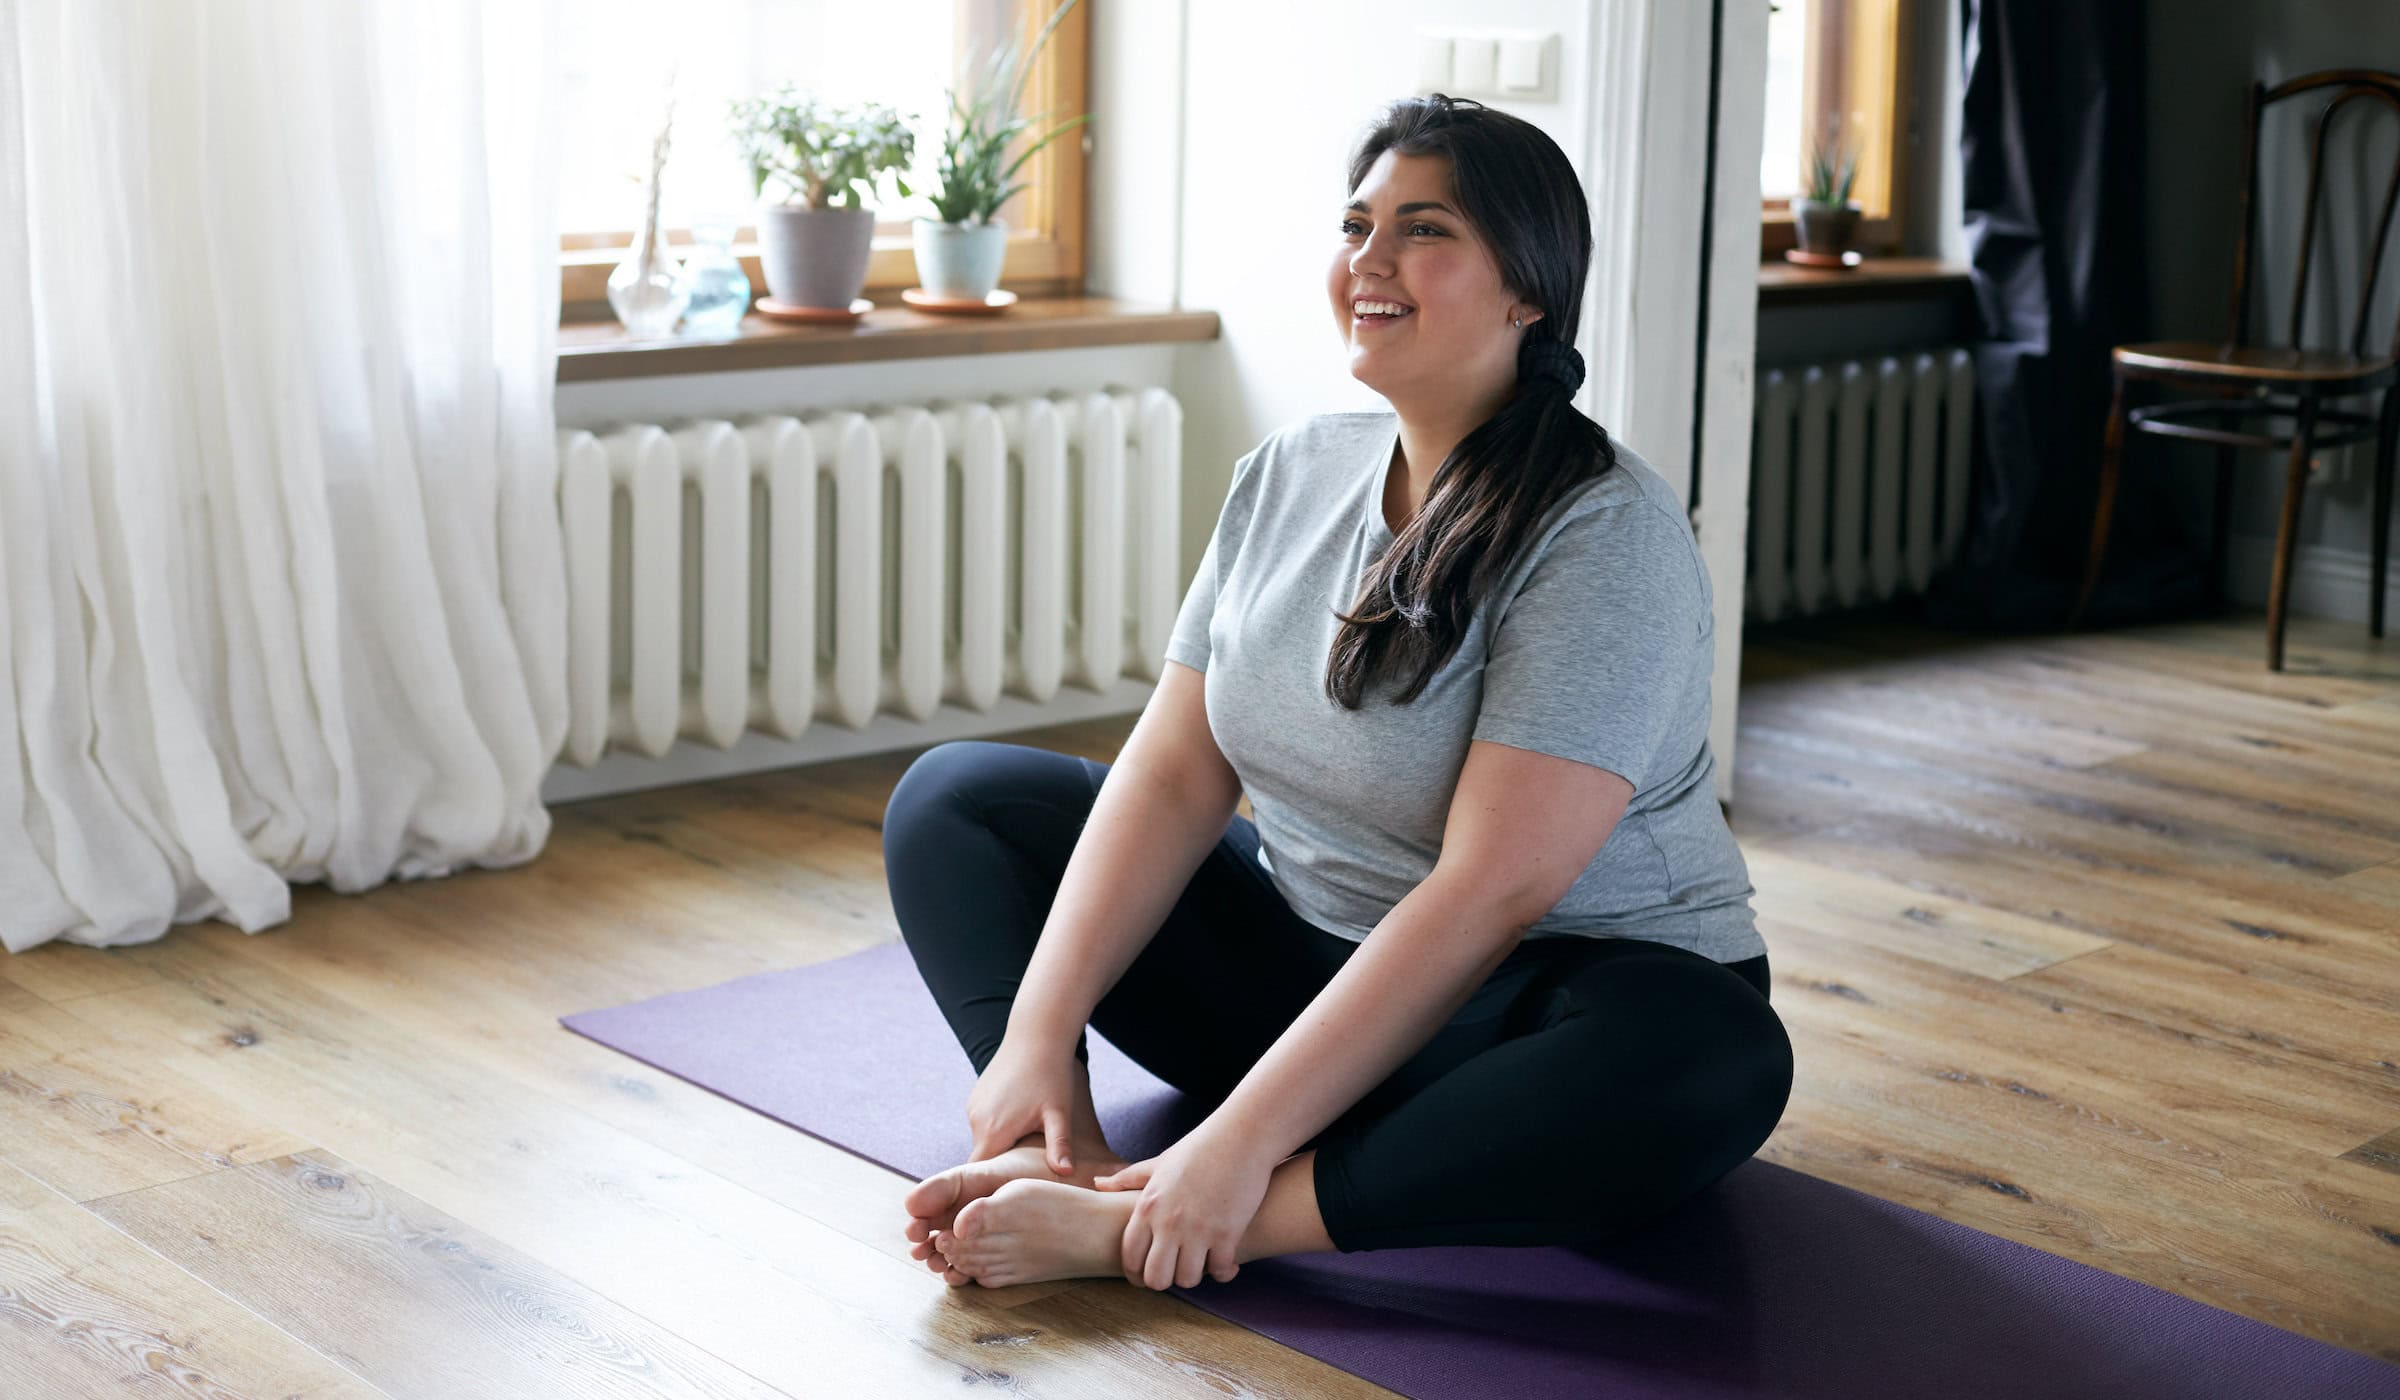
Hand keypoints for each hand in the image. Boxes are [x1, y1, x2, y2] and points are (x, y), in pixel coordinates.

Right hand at [964, 1037, 1084, 1174]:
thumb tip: (1067, 1173)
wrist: (1036, 1033)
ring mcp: (974, 1107)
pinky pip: (984, 1123)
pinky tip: (1021, 1120)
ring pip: (985, 1140)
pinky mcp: (976, 1096)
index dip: (992, 1187)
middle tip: (1027, 1174)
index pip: (982, 1174)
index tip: (1006, 1197)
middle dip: (1003, 1167)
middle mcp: (976, 1120)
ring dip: (1002, 1145)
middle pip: (985, 1159)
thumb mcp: (1059, 1112)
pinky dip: (998, 1128)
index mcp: (994, 1131)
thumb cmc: (1051, 1074)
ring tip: (1028, 1144)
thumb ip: (1059, 1145)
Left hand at [1090, 1128, 1273, 1289]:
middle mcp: (1169, 1222)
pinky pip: (1220, 1271)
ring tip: (1201, 1264)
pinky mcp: (1227, 1233)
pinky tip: (1226, 1262)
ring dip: (1195, 1276)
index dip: (1136, 1275)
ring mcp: (1198, 1230)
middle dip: (1165, 1281)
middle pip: (1156, 1278)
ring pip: (1188, 1280)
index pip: (1130, 1258)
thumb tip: (1097, 1182)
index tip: (1146, 1276)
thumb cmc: (1199, 1149)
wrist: (1240, 1136)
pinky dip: (1224, 1272)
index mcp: (1148, 1207)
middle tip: (1176, 1272)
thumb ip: (1126, 1178)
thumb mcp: (1158, 1163)